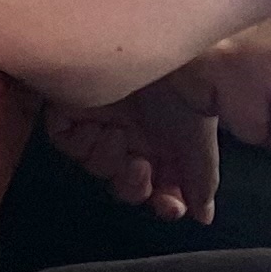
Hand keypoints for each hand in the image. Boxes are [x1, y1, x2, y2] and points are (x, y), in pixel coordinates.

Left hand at [40, 78, 221, 224]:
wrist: (160, 53)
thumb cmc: (183, 90)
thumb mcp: (198, 139)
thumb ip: (201, 178)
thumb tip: (205, 217)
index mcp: (161, 149)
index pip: (158, 190)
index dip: (162, 203)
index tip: (169, 205)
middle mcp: (131, 140)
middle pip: (123, 184)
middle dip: (131, 184)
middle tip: (140, 166)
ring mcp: (101, 123)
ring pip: (94, 165)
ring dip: (107, 159)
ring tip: (120, 136)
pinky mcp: (72, 108)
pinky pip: (65, 140)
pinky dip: (80, 140)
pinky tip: (98, 126)